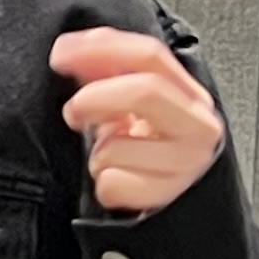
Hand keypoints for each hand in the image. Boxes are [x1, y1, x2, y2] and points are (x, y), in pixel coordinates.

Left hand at [49, 27, 225, 218]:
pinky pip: (112, 184)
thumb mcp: (135, 110)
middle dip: (94, 98)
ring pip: (117, 147)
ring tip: (110, 158)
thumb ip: (110, 75)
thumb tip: (70, 52)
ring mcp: (186, 163)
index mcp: (189, 95)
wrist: (176, 211)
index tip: (61, 52)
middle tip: (73, 112)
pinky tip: (118, 183)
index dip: (100, 48)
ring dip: (98, 154)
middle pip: (145, 91)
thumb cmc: (149, 154)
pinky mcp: (167, 197)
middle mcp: (197, 125)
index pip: (150, 55)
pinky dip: (103, 186)